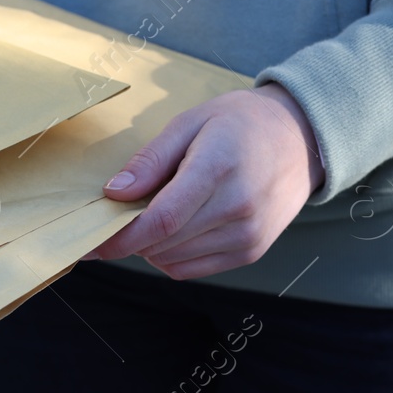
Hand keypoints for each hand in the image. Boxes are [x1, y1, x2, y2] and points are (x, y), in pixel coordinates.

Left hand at [93, 83, 324, 278]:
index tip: (89, 242)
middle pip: (161, 243)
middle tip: (120, 216)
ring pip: (172, 260)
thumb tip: (113, 193)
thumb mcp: (191, 122)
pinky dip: (171, 256)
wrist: (303, 138)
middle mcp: (238, 208)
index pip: (160, 220)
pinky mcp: (251, 252)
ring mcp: (247, 235)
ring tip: (159, 213)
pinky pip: (191, 270)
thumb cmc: (241, 124)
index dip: (118, 238)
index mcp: (218, 168)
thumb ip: (150, 160)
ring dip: (150, 246)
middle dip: (129, 238)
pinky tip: (177, 229)